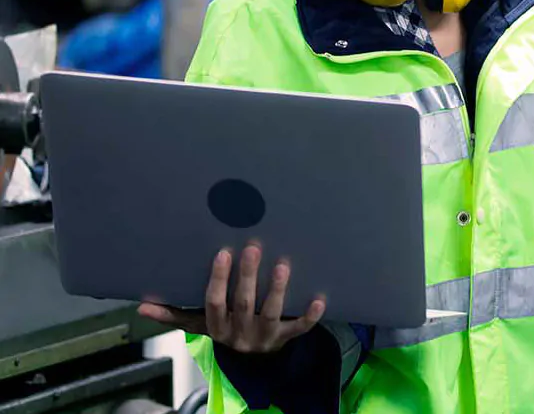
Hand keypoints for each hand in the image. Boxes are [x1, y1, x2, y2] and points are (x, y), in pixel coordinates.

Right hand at [138, 243, 324, 353]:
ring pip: (270, 315)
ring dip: (276, 291)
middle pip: (243, 305)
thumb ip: (173, 314)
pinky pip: (299, 329)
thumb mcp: (199, 324)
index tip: (223, 252)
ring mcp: (264, 338)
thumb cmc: (225, 328)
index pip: (214, 303)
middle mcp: (239, 334)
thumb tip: (140, 306)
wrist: (253, 361)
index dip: (219, 280)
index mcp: (217, 327)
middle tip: (254, 247)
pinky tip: (319, 299)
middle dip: (247, 277)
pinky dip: (309, 316)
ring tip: (282, 266)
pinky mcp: (286, 338)